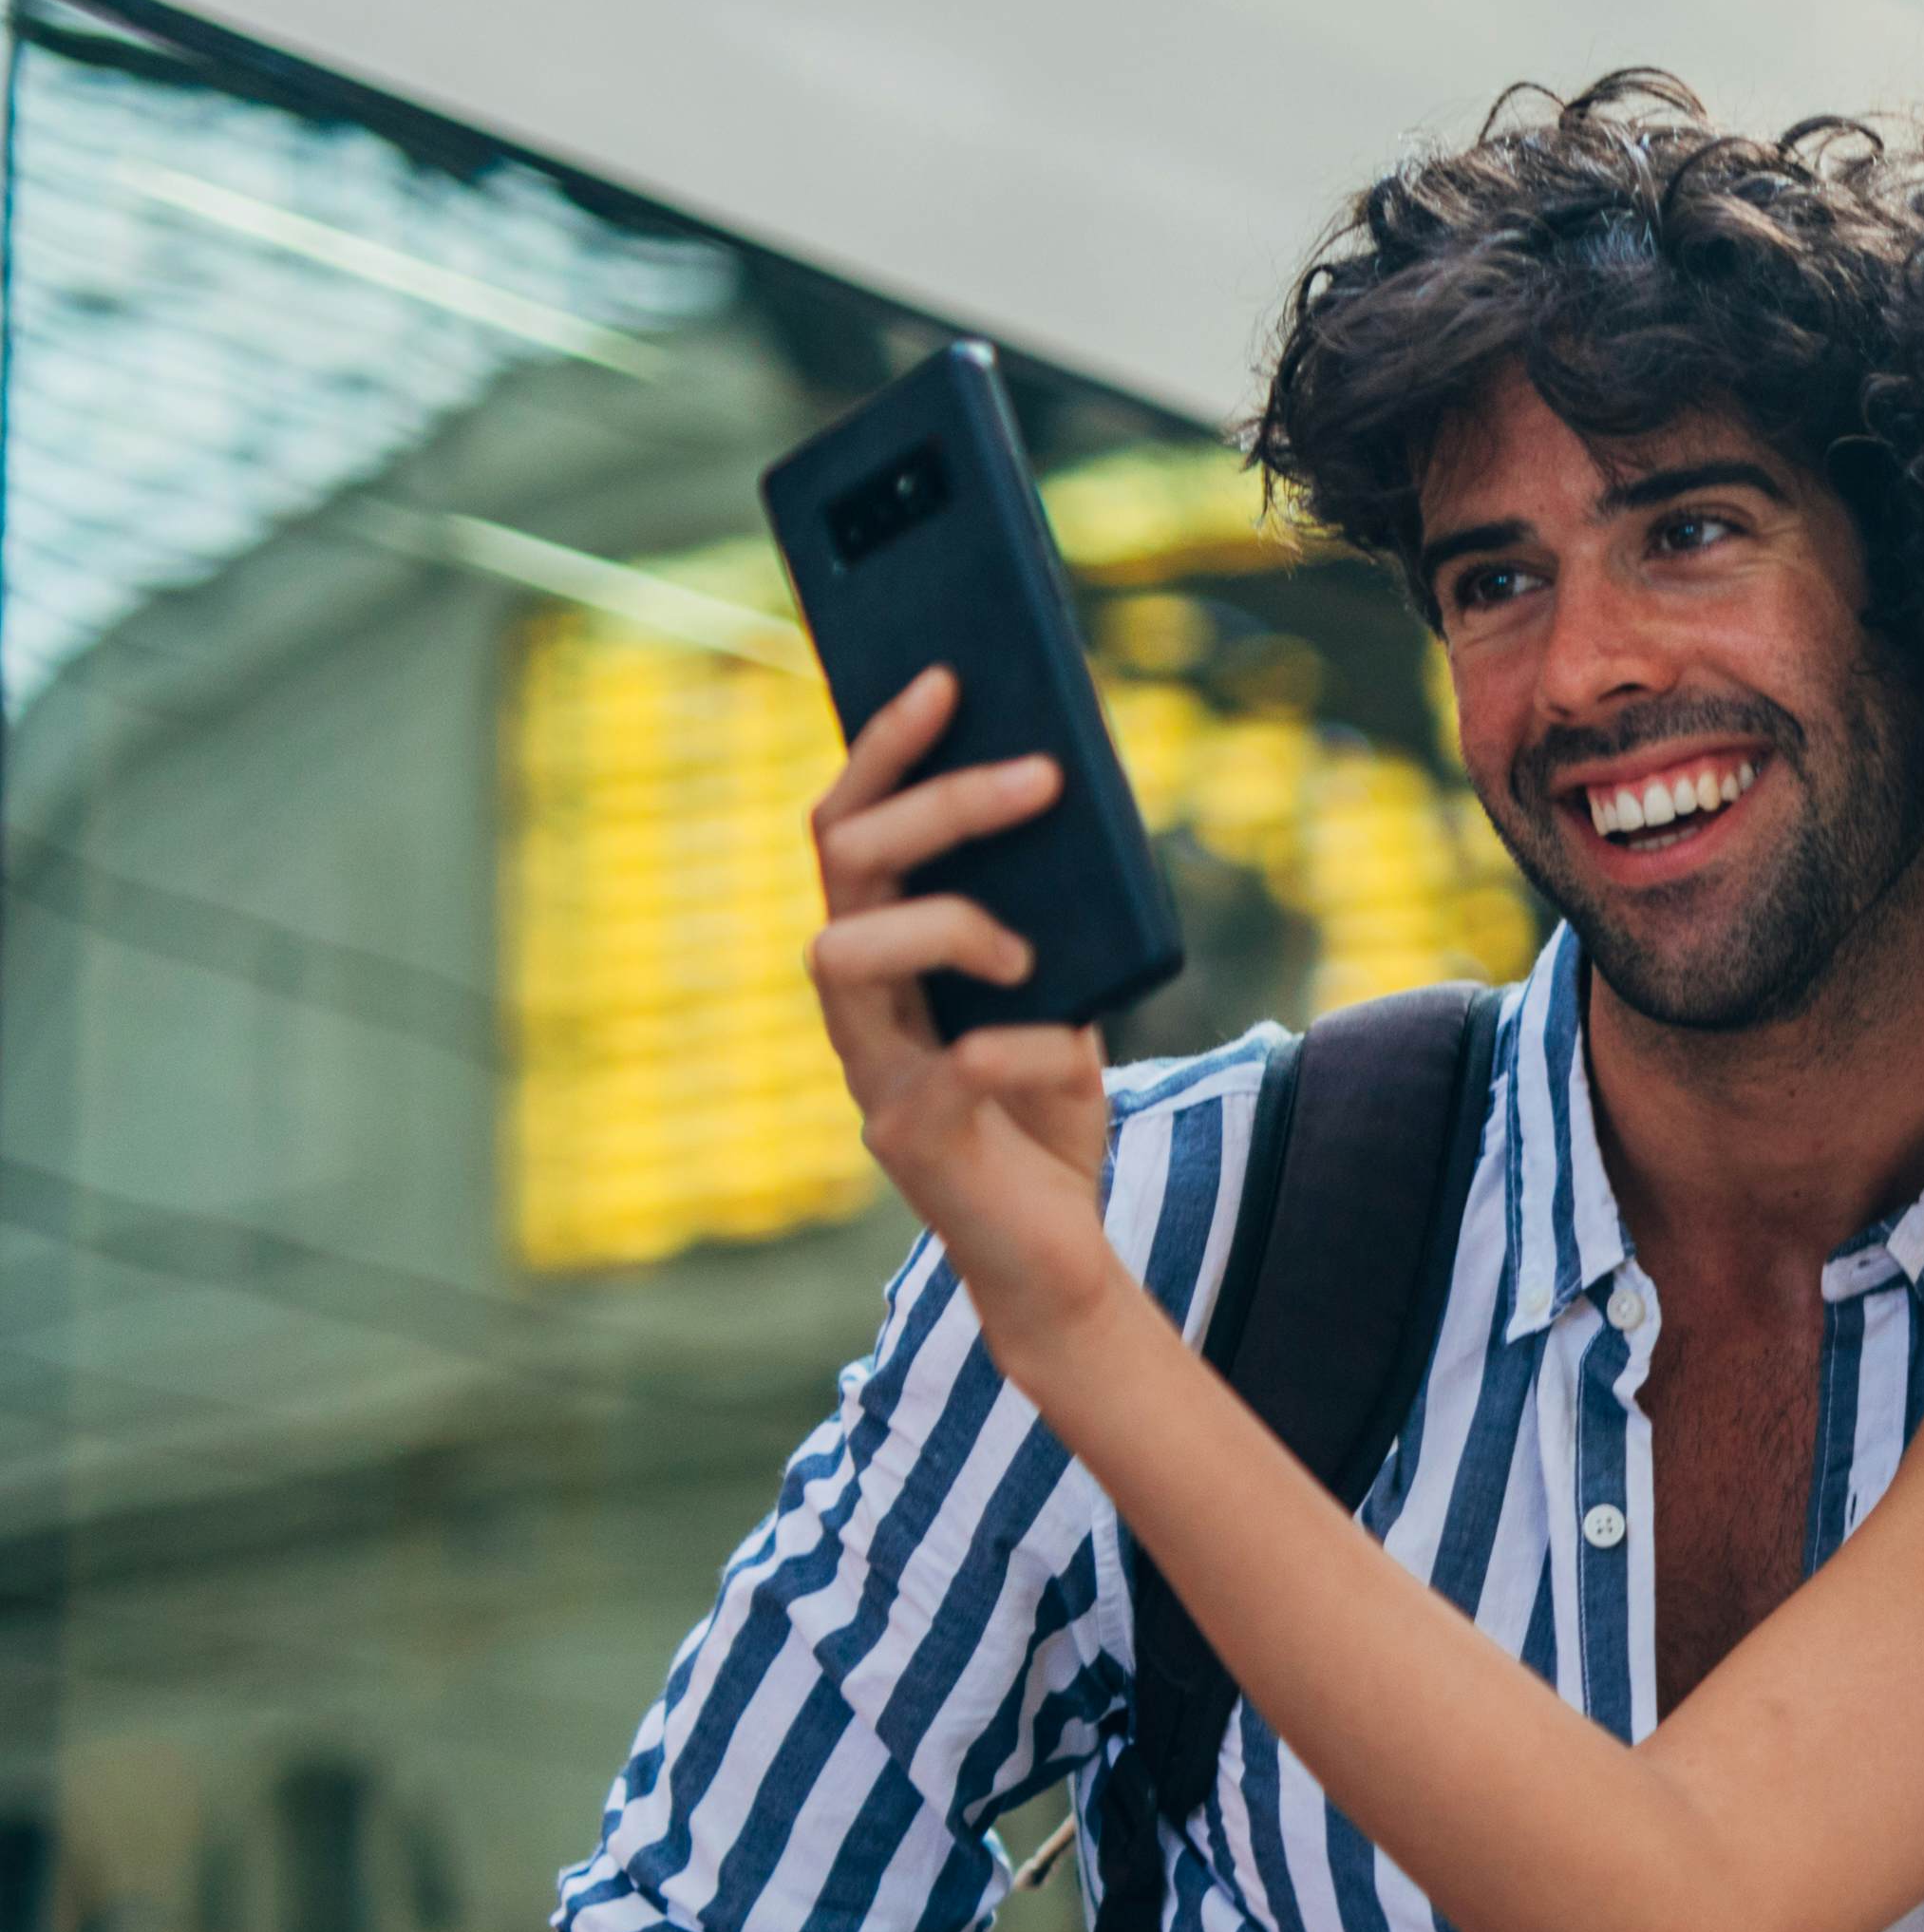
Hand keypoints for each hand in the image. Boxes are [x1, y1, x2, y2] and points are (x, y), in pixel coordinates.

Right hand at [807, 670, 1124, 1356]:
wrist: (1054, 1254)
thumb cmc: (1044, 1118)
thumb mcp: (1066, 998)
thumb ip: (1055, 925)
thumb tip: (1079, 824)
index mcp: (885, 953)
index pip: (852, 825)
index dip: (887, 747)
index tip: (947, 677)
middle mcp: (856, 1002)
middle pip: (844, 864)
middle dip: (935, 805)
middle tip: (1039, 776)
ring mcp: (869, 1071)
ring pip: (837, 953)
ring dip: (942, 926)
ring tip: (1028, 952)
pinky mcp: (908, 1143)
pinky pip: (941, 1072)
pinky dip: (1015, 1048)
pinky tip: (1065, 1051)